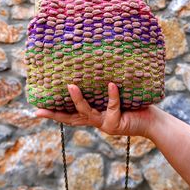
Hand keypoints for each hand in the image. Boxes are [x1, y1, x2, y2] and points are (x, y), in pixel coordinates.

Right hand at [36, 82, 156, 136]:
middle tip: (41, 108)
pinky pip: (112, 107)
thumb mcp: (114, 95)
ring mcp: (105, 124)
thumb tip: (94, 65)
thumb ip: (103, 88)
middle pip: (71, 118)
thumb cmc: (134, 104)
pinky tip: (111, 85)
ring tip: (71, 86)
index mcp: (93, 115)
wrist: (152, 120)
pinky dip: (112, 95)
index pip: (69, 115)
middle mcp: (96, 121)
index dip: (53, 113)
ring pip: (87, 113)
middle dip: (56, 113)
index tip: (36, 111)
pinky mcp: (116, 124)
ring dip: (78, 100)